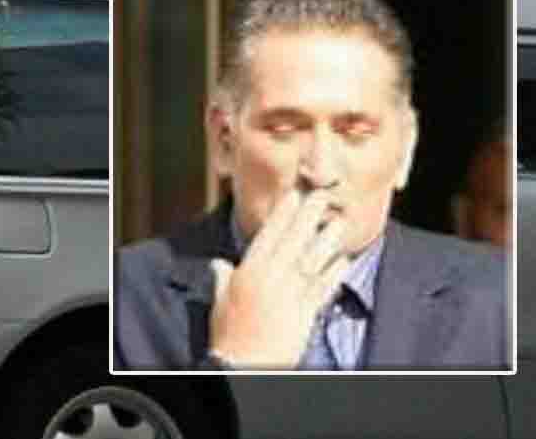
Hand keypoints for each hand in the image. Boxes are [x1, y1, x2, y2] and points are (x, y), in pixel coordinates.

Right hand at [208, 190, 350, 368]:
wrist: (245, 365)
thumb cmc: (230, 336)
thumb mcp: (220, 303)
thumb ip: (222, 279)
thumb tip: (218, 264)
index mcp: (249, 273)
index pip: (269, 236)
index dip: (283, 214)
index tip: (294, 195)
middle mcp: (271, 280)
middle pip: (293, 241)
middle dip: (308, 217)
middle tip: (322, 196)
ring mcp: (291, 295)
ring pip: (312, 260)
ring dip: (327, 240)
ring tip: (339, 222)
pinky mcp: (306, 313)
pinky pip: (323, 288)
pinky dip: (334, 273)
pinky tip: (343, 260)